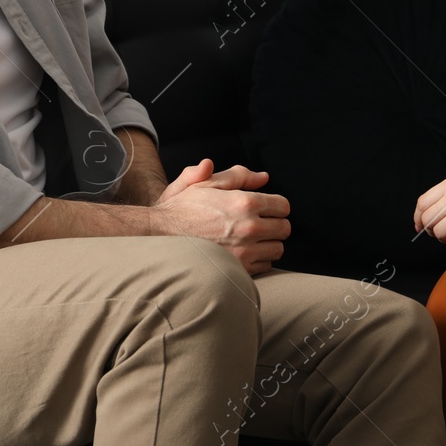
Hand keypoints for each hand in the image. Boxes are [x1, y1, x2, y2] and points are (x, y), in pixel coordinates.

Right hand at [152, 167, 289, 274]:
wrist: (160, 237)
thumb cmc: (183, 209)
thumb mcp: (205, 183)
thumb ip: (237, 175)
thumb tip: (264, 177)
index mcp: (245, 202)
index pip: (283, 206)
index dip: (275, 205)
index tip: (266, 208)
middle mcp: (249, 227)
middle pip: (285, 228)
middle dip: (275, 224)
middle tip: (260, 223)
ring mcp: (245, 251)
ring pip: (278, 249)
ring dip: (269, 243)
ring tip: (252, 238)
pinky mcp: (239, 270)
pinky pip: (266, 266)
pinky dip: (259, 260)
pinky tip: (244, 252)